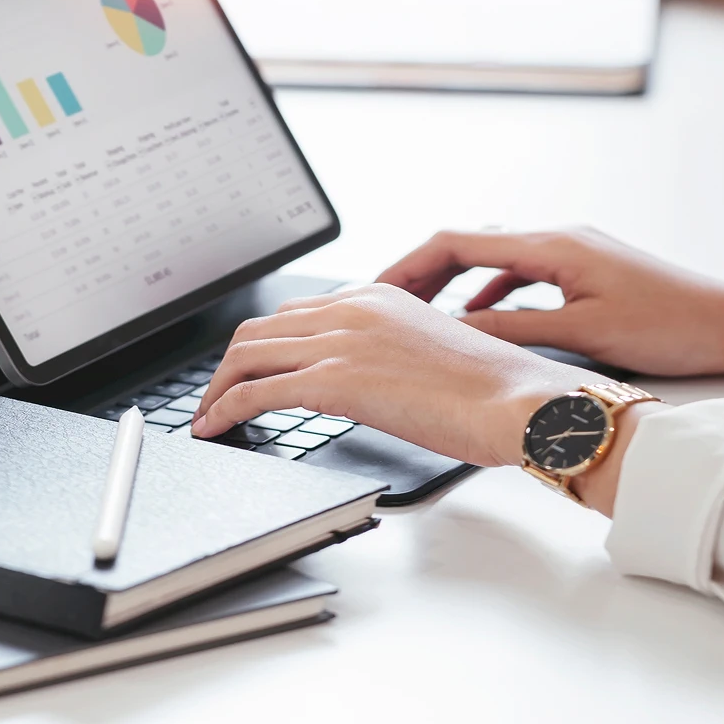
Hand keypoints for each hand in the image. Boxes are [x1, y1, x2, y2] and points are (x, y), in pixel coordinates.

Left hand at [191, 284, 600, 466]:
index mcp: (374, 296)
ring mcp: (339, 341)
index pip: (295, 313)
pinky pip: (256, 393)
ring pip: (247, 355)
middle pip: (260, 329)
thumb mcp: (428, 351)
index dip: (263, 345)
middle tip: (217, 394)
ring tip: (208, 416)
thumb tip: (364, 381)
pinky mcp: (333, 380)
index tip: (251, 369)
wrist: (516, 400)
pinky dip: (224, 410)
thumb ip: (385, 352)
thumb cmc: (489, 388)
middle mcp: (350, 309)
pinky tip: (215, 428)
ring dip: (217, 388)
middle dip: (229, 364)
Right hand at [377, 227, 723, 377]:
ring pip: (493, 260)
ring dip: (455, 283)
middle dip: (423, 272)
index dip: (411, 264)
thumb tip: (458, 330)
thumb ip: (515, 328)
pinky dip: (491, 294)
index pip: (458, 242)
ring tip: (423, 313)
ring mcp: (571, 252)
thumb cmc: (672, 325)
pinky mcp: (583, 270)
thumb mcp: (582, 333)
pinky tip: (480, 320)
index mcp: (552, 245)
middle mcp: (558, 239)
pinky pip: (520, 275)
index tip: (378, 288)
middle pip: (469, 245)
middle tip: (387, 301)